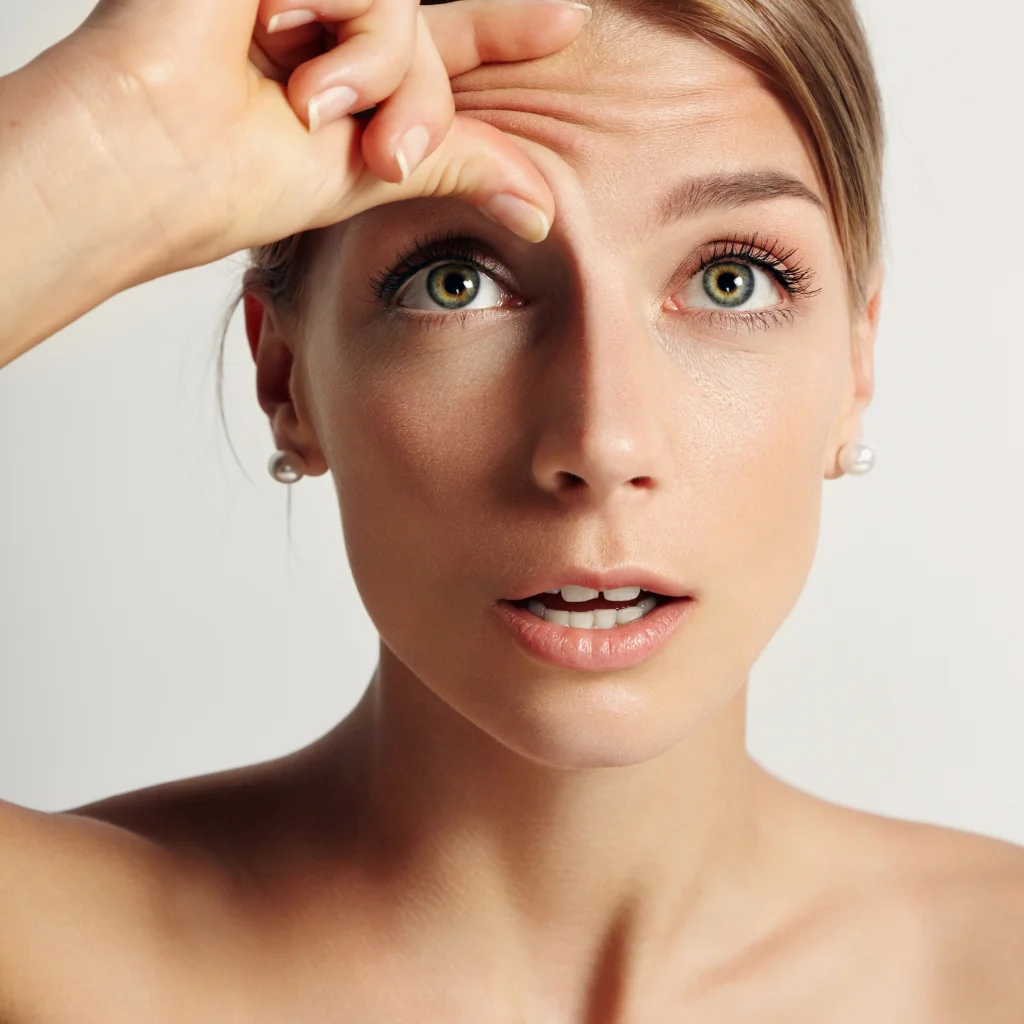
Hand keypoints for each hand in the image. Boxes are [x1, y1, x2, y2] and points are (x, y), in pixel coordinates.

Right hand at [50, 0, 590, 271]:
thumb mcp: (376, 173)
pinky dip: (349, 33)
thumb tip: (545, 210)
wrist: (157, 160)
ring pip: (405, 17)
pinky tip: (277, 44)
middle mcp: (326, 19)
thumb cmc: (240, 178)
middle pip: (428, 37)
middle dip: (423, 104)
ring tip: (309, 109)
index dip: (501, 30)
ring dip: (379, 78)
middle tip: (384, 156)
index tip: (566, 23)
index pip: (437, 42)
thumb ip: (460, 163)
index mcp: (344, 71)